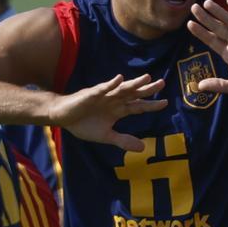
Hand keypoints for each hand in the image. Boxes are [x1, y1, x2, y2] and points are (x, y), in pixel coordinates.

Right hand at [50, 74, 166, 151]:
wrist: (62, 118)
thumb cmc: (83, 124)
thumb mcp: (106, 136)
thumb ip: (123, 141)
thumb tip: (143, 148)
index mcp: (118, 110)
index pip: (138, 106)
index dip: (151, 105)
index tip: (165, 103)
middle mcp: (114, 100)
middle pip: (134, 93)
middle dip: (148, 89)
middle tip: (162, 83)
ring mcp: (104, 96)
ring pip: (122, 88)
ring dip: (134, 83)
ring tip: (147, 78)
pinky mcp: (91, 94)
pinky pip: (103, 88)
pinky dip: (111, 84)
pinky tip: (120, 79)